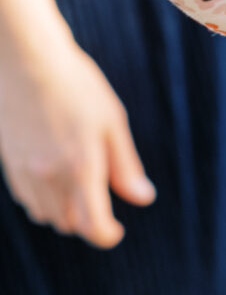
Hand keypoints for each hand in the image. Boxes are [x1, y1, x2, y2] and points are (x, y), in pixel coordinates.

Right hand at [0, 40, 154, 246]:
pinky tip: (53, 177)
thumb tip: (143, 197)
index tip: (116, 230)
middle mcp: (49, 177)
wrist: (25, 60)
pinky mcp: (8, 162)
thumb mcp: (111, 121)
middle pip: (68, 224)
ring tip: (78, 188)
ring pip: (44, 214)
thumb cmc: (76, 85)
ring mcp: (24, 171)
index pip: (93, 226)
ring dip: (63, 212)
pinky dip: (42, 199)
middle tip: (101, 199)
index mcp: (81, 168)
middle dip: (86, 221)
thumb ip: (125, 165)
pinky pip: (26, 198)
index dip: (107, 235)